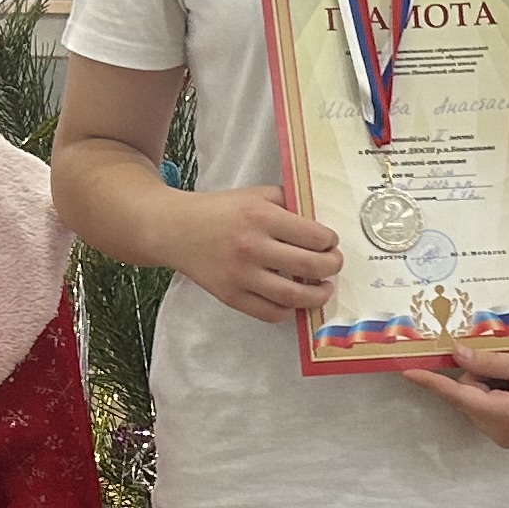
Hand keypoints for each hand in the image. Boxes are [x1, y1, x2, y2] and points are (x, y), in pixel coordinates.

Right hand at [173, 186, 338, 321]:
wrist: (174, 229)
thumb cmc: (219, 211)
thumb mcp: (255, 194)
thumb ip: (288, 203)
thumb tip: (322, 221)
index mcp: (261, 216)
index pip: (314, 236)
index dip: (330, 241)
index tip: (331, 242)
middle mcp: (252, 246)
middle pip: (310, 266)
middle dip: (332, 267)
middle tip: (334, 264)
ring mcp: (240, 275)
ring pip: (293, 296)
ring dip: (318, 295)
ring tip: (323, 289)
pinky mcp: (231, 296)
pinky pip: (270, 313)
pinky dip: (289, 310)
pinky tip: (294, 300)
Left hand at [400, 347, 508, 447]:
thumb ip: (490, 362)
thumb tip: (456, 354)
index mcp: (503, 415)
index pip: (458, 395)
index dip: (432, 383)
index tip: (408, 373)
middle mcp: (499, 433)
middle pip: (468, 396)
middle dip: (481, 377)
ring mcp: (505, 438)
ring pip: (477, 402)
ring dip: (491, 385)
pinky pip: (489, 410)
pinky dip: (498, 395)